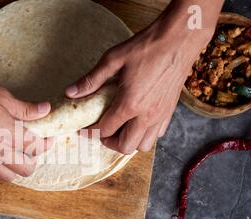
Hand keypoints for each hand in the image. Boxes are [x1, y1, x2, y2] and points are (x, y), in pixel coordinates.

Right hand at [0, 71, 51, 180]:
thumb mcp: (1, 96)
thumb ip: (24, 108)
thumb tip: (44, 109)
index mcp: (11, 136)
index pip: (38, 147)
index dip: (48, 142)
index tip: (49, 136)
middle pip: (26, 168)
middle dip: (34, 159)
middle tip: (32, 146)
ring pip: (7, 176)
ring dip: (15, 168)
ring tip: (14, 154)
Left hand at [66, 6, 215, 153]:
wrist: (180, 39)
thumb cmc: (147, 47)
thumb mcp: (113, 59)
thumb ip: (91, 80)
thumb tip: (70, 92)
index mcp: (130, 104)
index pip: (105, 130)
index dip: (91, 132)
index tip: (84, 129)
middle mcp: (146, 115)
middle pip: (125, 146)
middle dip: (109, 142)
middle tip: (102, 131)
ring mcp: (160, 116)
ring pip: (143, 145)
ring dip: (128, 142)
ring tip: (119, 129)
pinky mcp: (170, 111)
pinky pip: (157, 135)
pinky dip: (145, 134)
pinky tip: (137, 121)